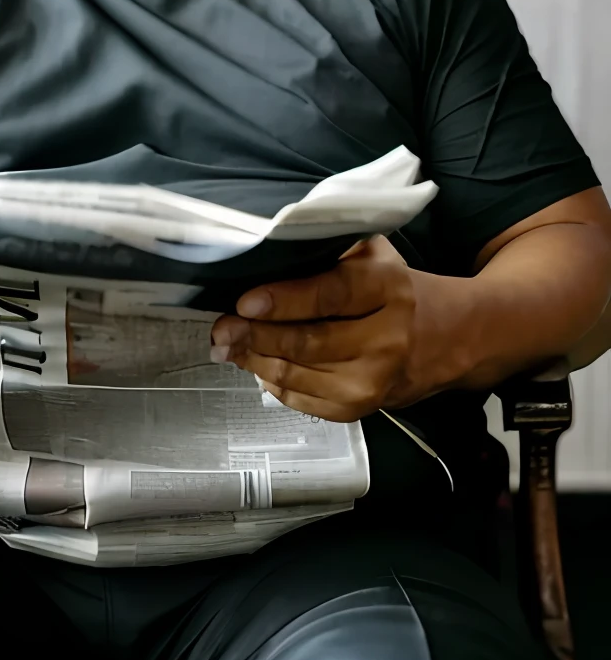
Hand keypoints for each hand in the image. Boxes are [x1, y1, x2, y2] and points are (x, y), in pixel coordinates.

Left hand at [210, 235, 416, 421]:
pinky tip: (253, 363)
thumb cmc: (388, 287)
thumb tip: (267, 253)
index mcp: (388, 288)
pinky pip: (301, 399)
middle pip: (307, 342)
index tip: (244, 302)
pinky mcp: (359, 410)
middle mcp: (387, 339)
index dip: (284, 300)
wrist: (439, 338)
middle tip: (220, 327)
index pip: (330, 296)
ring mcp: (373, 381)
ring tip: (225, 344)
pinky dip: (270, 381)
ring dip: (254, 359)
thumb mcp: (369, 252)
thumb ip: (328, 250)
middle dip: (255, 335)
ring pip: (298, 374)